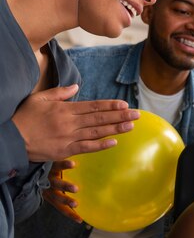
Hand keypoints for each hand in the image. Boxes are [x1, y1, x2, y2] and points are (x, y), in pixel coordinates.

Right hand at [12, 84, 139, 161]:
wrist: (11, 139)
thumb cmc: (24, 118)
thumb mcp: (39, 99)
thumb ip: (60, 93)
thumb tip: (76, 87)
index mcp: (65, 109)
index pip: (93, 106)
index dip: (110, 105)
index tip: (125, 104)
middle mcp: (70, 123)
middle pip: (99, 118)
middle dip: (120, 116)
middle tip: (137, 115)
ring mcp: (68, 137)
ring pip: (96, 132)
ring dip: (115, 129)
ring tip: (130, 126)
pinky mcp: (65, 151)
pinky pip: (86, 148)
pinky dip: (100, 145)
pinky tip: (113, 142)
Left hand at [43, 160, 82, 222]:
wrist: (27, 164)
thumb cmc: (42, 176)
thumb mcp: (49, 187)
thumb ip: (60, 194)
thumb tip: (77, 200)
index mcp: (49, 195)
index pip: (61, 207)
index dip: (70, 214)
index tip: (80, 220)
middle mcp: (48, 188)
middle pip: (58, 197)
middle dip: (66, 201)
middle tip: (76, 204)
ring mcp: (48, 177)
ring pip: (57, 184)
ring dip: (66, 187)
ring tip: (75, 189)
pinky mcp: (49, 165)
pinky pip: (57, 165)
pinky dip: (65, 165)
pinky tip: (73, 164)